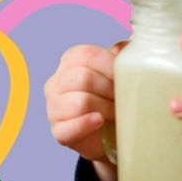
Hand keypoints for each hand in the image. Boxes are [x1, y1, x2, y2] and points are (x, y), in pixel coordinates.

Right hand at [44, 41, 125, 161]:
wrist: (116, 128)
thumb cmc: (117, 93)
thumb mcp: (123, 69)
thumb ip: (124, 54)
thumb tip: (123, 48)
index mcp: (71, 60)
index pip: (88, 55)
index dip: (111, 66)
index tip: (127, 76)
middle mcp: (57, 82)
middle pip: (84, 78)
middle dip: (110, 89)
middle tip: (124, 97)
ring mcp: (54, 107)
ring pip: (79, 102)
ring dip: (106, 108)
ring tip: (117, 112)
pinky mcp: (59, 132)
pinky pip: (68, 128)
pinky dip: (86, 124)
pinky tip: (99, 121)